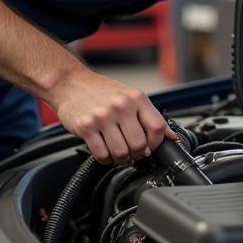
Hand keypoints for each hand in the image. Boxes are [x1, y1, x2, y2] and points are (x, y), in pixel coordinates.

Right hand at [50, 70, 177, 163]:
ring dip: (120, 158)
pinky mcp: (86, 127)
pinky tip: (104, 150)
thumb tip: (172, 137)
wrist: (71, 83)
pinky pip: (101, 154)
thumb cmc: (102, 91)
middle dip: (137, 154)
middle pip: (139, 144)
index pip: (157, 127)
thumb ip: (150, 116)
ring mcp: (103, 117)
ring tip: (117, 151)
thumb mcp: (130, 96)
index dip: (156, 143)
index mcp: (136, 98)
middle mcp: (121, 106)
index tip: (150, 146)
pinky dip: (105, 159)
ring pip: (121, 153)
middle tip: (131, 151)